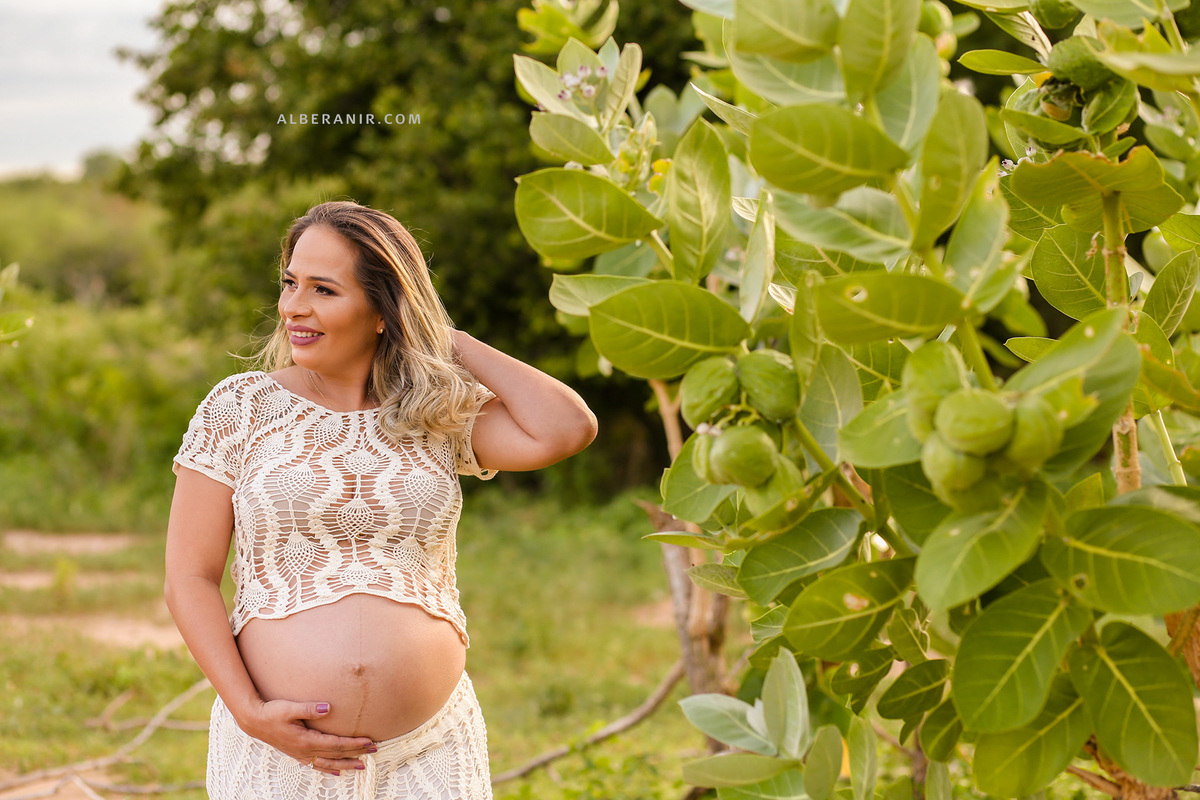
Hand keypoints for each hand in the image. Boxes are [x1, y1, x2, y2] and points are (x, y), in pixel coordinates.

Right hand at [239, 698, 376, 775]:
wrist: (254, 721)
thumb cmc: (272, 712)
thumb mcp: (290, 707)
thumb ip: (309, 708)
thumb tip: (328, 707)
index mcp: (306, 740)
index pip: (336, 744)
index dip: (354, 744)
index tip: (369, 741)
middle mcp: (305, 750)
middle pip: (336, 755)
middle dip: (356, 753)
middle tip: (374, 751)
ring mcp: (301, 754)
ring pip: (328, 763)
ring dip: (346, 764)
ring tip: (361, 766)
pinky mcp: (297, 754)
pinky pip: (316, 765)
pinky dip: (328, 769)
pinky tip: (337, 772)